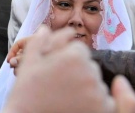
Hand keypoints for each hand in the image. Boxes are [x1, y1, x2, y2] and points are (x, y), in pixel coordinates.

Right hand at [3, 26, 134, 112]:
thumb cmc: (26, 96)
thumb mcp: (29, 64)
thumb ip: (39, 43)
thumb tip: (45, 29)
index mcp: (73, 57)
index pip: (80, 50)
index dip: (67, 61)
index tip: (57, 73)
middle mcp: (89, 73)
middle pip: (90, 67)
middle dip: (78, 75)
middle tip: (59, 88)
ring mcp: (97, 93)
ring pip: (98, 85)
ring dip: (87, 90)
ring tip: (66, 100)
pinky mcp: (103, 110)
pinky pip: (107, 103)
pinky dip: (97, 106)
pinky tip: (78, 108)